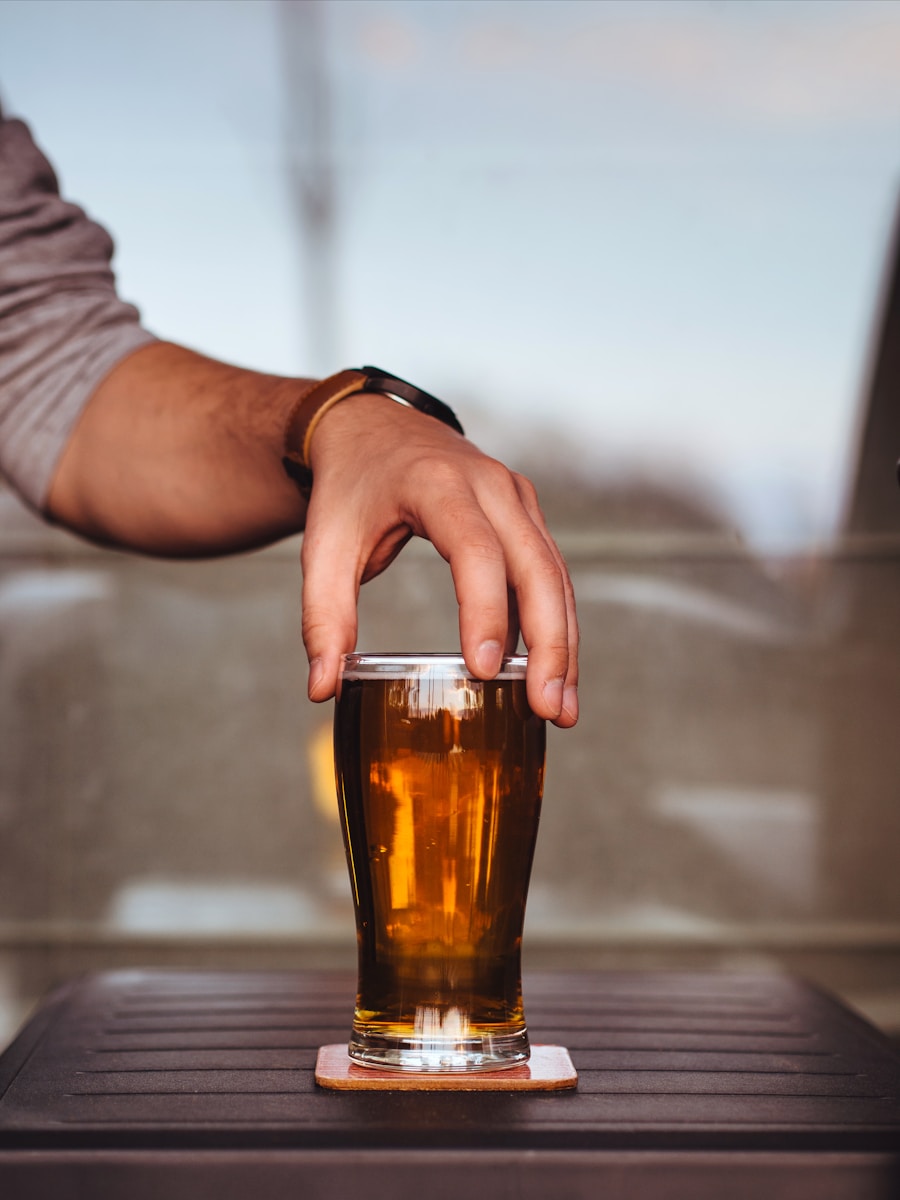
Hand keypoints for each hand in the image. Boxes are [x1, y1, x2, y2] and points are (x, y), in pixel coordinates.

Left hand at [300, 393, 578, 726]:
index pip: (476, 551)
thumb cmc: (349, 488)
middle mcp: (490, 485)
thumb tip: (322, 689)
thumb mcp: (323, 547)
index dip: (485, 612)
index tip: (484, 671)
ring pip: (554, 575)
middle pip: (536, 567)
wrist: (372, 428)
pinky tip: (549, 675)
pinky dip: (555, 624)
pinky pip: (549, 573)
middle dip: (548, 643)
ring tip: (561, 708)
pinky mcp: (525, 514)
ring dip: (563, 643)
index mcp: (437, 484)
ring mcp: (515, 496)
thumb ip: (322, 617)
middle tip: (547, 708)